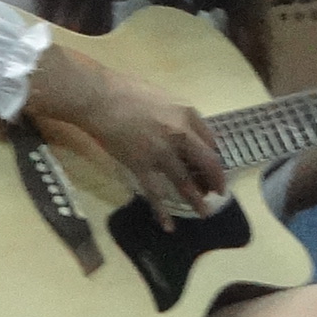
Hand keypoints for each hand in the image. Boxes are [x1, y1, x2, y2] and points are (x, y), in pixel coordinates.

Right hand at [42, 50, 228, 221]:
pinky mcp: (141, 167)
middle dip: (215, 180)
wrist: (99, 98)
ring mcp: (161, 153)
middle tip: (217, 191)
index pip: (210, 140)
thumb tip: (181, 128)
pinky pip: (156, 193)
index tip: (212, 164)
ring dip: (196, 199)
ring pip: (185, 182)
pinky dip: (163, 212)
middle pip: (206, 163)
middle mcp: (180, 136)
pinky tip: (169, 225)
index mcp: (187, 114)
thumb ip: (176, 114)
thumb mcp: (162, 96)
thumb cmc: (126, 91)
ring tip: (204, 212)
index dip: (213, 155)